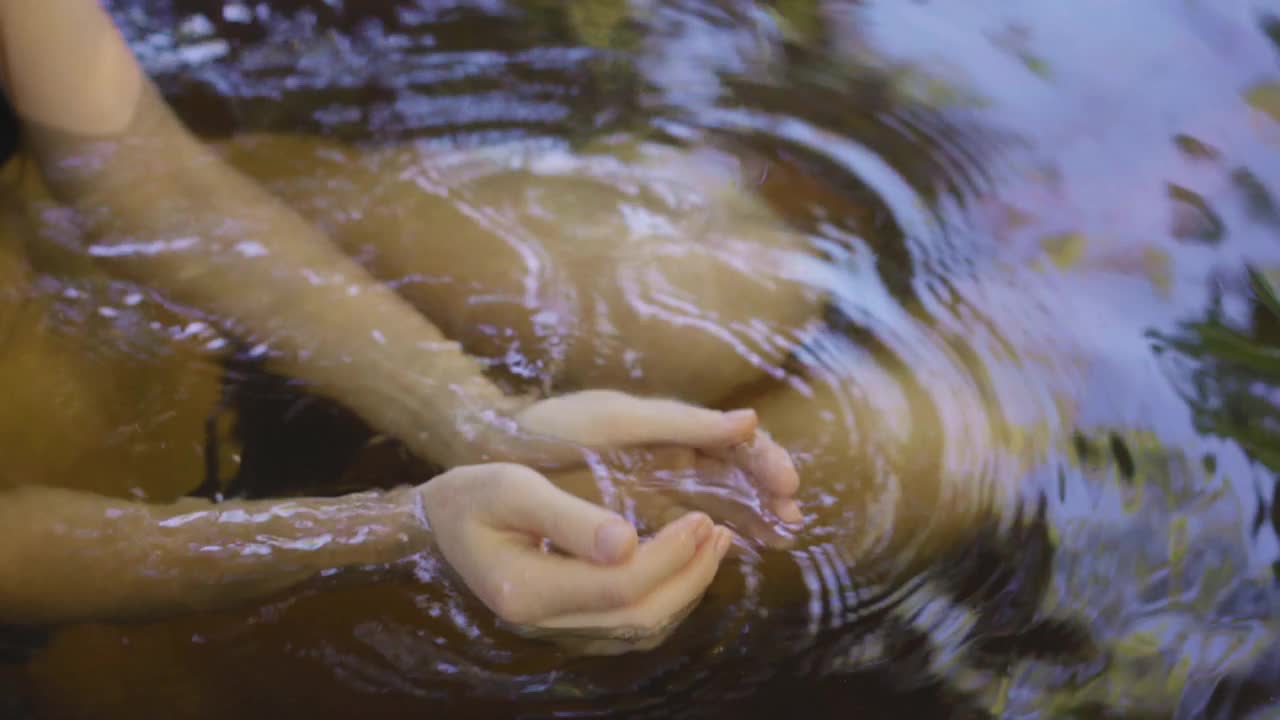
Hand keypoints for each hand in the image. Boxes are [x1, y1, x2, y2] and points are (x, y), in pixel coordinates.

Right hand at [419, 463, 732, 653]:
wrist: (438, 526)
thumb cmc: (472, 495)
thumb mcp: (513, 489)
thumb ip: (569, 517)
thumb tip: (628, 542)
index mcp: (528, 590)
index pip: (621, 586)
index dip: (670, 556)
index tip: (701, 518)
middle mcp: (545, 622)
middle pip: (639, 616)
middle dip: (689, 575)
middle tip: (719, 531)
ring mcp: (558, 629)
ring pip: (640, 627)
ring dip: (685, 588)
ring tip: (714, 544)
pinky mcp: (570, 624)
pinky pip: (630, 625)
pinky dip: (667, 597)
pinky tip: (684, 563)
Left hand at [514, 390, 801, 528]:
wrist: (487, 453)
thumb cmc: (549, 427)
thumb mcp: (614, 420)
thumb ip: (681, 423)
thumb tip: (748, 421)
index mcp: (666, 426)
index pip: (730, 442)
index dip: (762, 460)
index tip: (787, 483)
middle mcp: (665, 455)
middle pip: (731, 475)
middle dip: (764, 494)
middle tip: (791, 518)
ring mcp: (649, 488)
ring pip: (713, 506)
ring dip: (746, 518)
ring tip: (774, 538)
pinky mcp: (631, 520)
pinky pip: (680, 533)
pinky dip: (706, 542)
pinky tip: (725, 552)